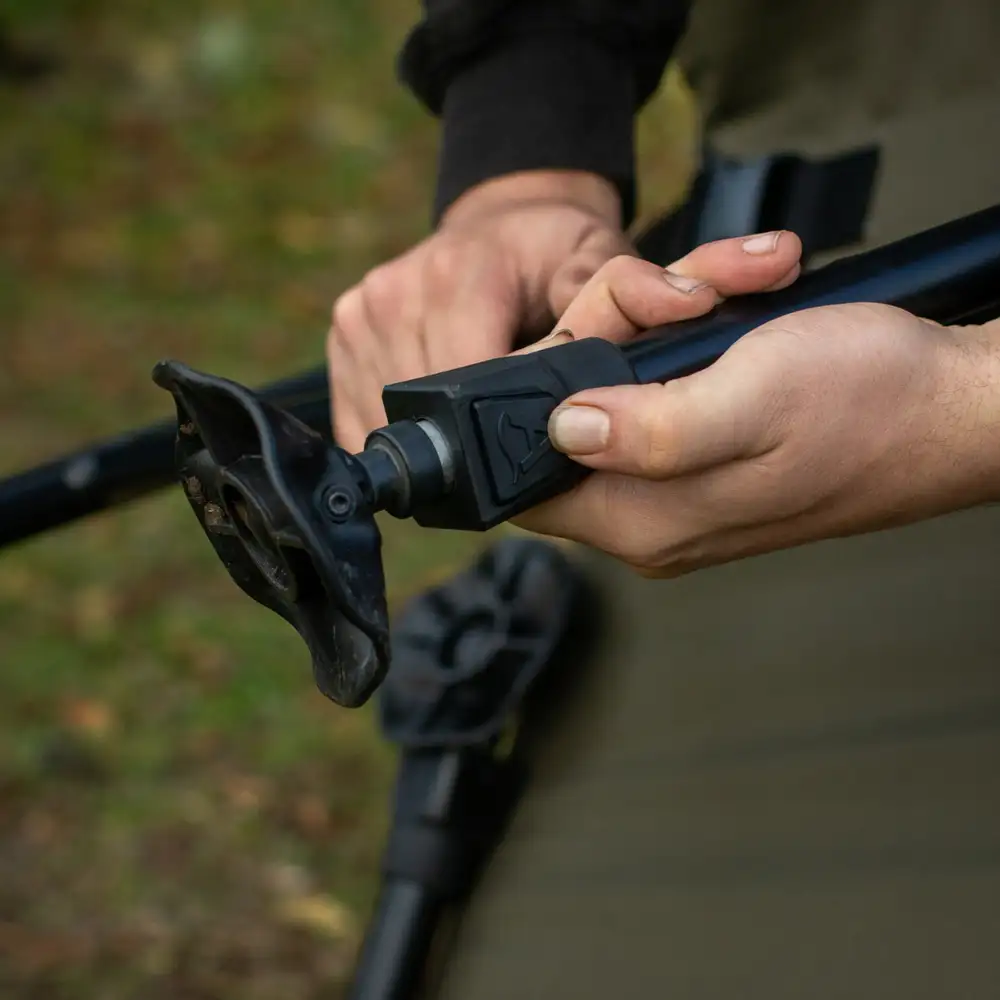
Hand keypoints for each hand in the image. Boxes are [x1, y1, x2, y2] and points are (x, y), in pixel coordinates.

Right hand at [327, 170, 631, 450]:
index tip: (537, 440)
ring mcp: (360, 317)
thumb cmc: (550, 248)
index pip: (469, 388)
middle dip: (472, 441)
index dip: (504, 429)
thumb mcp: (600, 256)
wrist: (498, 220)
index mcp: (456, 278)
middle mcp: (394, 296)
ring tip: (475, 428)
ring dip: (435, 443)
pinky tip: (438, 425)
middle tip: (512, 440)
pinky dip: (400, 434)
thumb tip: (685, 304)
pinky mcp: (342, 338)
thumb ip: (634, 289)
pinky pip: (360, 417)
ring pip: (391, 425)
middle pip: (430, 416)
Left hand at [516, 237, 999, 575]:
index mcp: (645, 519)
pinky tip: (747, 297)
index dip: (526, 409)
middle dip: (612, 329)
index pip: (528, 483)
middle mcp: (651, 511)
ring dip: (665, 314)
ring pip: (617, 381)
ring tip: (738, 285)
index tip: (574, 346)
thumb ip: (646, 430)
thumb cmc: (871, 405)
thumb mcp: (751, 401)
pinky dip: (696, 327)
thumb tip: (563, 429)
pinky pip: (664, 379)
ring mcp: (678, 479)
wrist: (954, 404)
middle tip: (682, 297)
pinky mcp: (708, 447)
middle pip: (568, 414)